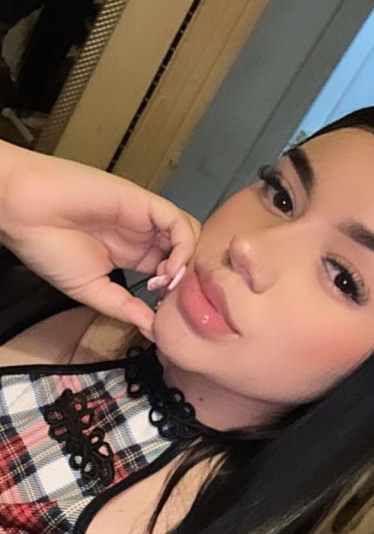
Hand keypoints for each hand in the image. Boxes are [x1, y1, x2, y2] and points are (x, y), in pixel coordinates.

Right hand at [0, 143, 200, 338]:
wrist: (25, 212)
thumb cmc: (50, 248)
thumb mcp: (91, 290)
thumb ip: (125, 308)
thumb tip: (153, 331)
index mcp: (132, 253)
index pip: (172, 269)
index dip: (175, 291)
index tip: (164, 311)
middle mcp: (143, 234)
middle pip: (186, 252)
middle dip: (186, 277)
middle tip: (169, 297)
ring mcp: (145, 218)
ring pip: (188, 235)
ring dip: (186, 263)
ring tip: (165, 283)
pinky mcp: (143, 202)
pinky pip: (178, 222)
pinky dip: (183, 246)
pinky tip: (168, 269)